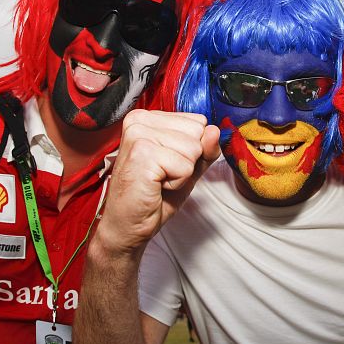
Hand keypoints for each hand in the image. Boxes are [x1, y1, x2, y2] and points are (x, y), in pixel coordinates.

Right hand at [94, 110, 219, 257]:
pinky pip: (185, 166)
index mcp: (148, 117)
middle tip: (163, 174)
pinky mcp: (142, 154)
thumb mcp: (188, 167)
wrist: (128, 225)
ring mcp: (139, 135)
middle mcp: (140, 120)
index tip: (169, 163)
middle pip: (198, 132)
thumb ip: (205, 149)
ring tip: (159, 180)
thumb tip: (214, 130)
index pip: (198, 122)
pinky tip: (156, 186)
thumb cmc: (154, 196)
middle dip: (188, 160)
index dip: (192, 150)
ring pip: (194, 148)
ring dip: (182, 172)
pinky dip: (177, 182)